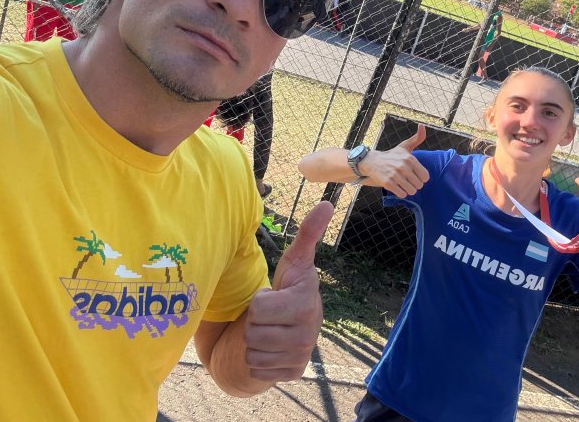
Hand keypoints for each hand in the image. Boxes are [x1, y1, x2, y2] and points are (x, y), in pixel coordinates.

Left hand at [244, 201, 333, 381]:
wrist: (292, 327)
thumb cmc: (290, 288)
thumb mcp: (293, 262)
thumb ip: (307, 234)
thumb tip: (327, 204)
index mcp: (306, 304)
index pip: (258, 308)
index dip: (259, 301)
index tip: (274, 296)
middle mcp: (308, 335)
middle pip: (252, 333)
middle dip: (254, 323)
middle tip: (270, 316)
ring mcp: (301, 356)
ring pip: (252, 353)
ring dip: (254, 342)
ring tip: (270, 331)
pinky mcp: (292, 374)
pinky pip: (256, 370)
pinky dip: (258, 362)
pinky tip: (271, 350)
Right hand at [359, 123, 429, 196]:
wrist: (372, 161)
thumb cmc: (392, 155)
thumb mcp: (404, 146)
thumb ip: (417, 138)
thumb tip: (422, 125)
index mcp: (410, 158)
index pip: (425, 176)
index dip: (421, 178)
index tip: (415, 175)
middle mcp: (403, 166)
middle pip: (419, 185)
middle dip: (415, 185)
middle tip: (408, 180)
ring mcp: (395, 175)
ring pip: (411, 191)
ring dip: (408, 190)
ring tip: (403, 184)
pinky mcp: (388, 183)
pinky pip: (402, 194)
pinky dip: (401, 193)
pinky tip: (397, 187)